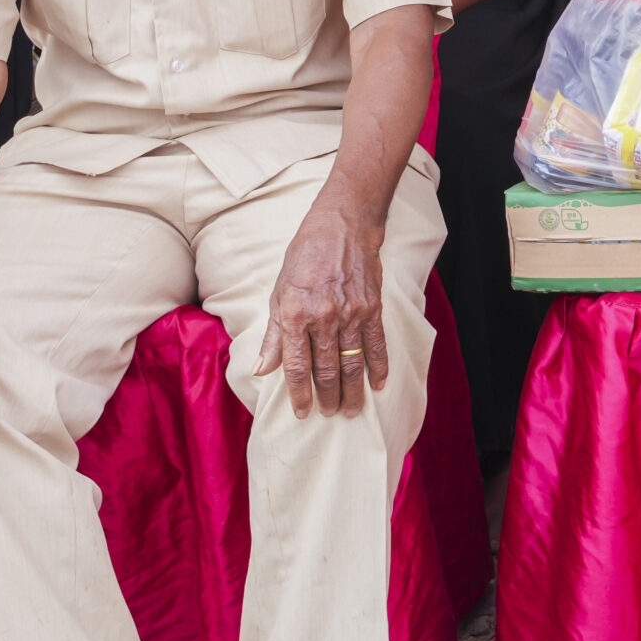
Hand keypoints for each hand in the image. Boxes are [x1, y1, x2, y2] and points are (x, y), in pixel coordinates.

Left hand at [255, 187, 388, 417]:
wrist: (343, 226)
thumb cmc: (305, 256)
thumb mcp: (279, 291)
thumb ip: (274, 334)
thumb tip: (262, 368)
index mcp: (295, 314)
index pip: (296, 366)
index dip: (298, 393)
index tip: (301, 412)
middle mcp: (323, 317)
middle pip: (326, 369)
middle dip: (326, 397)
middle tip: (327, 414)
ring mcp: (351, 313)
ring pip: (352, 363)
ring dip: (352, 391)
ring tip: (350, 410)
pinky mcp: (373, 308)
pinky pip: (377, 344)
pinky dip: (378, 366)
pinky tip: (378, 384)